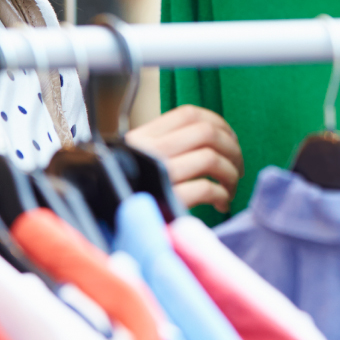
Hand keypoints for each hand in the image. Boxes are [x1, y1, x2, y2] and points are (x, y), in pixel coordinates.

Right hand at [125, 105, 243, 212]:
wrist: (101, 225)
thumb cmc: (126, 194)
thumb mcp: (136, 160)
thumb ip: (163, 146)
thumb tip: (211, 138)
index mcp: (143, 138)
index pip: (188, 114)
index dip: (218, 122)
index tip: (230, 138)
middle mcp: (149, 151)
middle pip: (207, 133)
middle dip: (232, 149)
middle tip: (238, 167)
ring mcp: (157, 176)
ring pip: (210, 158)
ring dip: (230, 173)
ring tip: (231, 187)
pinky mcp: (166, 202)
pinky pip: (206, 189)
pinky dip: (221, 194)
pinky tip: (221, 203)